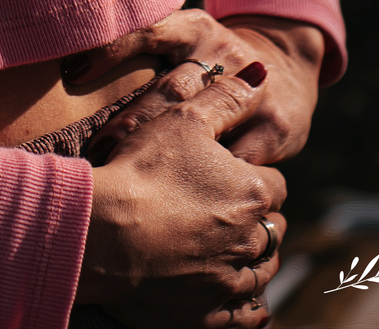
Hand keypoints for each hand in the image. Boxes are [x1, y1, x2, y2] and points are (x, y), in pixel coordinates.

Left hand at [67, 9, 323, 165]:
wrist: (286, 67)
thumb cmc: (210, 60)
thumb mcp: (183, 38)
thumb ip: (138, 47)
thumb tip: (66, 65)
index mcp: (195, 28)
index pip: (148, 31)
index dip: (110, 51)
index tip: (72, 74)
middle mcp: (224, 54)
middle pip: (170, 89)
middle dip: (130, 124)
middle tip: (95, 151)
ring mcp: (252, 91)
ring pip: (202, 129)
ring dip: (160, 157)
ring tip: (125, 177)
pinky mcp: (275, 127)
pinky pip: (234, 161)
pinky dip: (205, 182)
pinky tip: (179, 200)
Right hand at [76, 69, 286, 328]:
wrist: (103, 233)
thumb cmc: (142, 168)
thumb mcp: (183, 117)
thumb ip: (226, 96)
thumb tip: (262, 74)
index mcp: (251, 192)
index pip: (275, 185)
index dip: (255, 176)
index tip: (233, 175)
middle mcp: (250, 240)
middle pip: (273, 229)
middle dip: (258, 218)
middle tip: (230, 210)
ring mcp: (230, 282)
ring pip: (263, 272)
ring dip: (253, 258)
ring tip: (231, 247)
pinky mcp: (209, 315)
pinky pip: (248, 316)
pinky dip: (248, 305)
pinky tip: (236, 294)